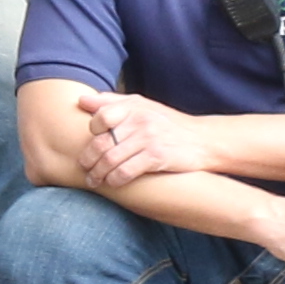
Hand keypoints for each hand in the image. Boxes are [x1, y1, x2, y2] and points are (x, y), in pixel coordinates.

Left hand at [81, 92, 212, 186]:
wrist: (203, 140)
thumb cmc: (168, 123)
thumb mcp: (142, 106)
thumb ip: (111, 102)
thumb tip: (81, 100)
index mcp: (134, 106)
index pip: (100, 117)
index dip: (92, 132)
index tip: (92, 142)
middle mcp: (140, 120)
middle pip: (102, 142)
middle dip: (88, 159)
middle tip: (84, 169)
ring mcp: (148, 139)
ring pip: (110, 159)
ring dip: (98, 174)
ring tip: (94, 180)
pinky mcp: (156, 157)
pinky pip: (126, 171)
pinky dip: (115, 180)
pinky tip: (113, 183)